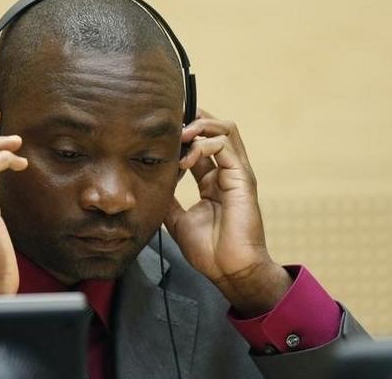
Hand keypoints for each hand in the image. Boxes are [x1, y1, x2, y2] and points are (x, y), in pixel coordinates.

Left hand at [163, 110, 291, 316]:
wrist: (230, 271)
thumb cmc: (210, 251)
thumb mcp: (177, 220)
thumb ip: (168, 200)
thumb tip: (148, 186)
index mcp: (213, 180)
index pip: (201, 143)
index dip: (183, 133)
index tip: (159, 133)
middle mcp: (227, 172)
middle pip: (215, 128)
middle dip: (192, 120)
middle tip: (169, 126)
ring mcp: (237, 173)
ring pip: (225, 129)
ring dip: (199, 126)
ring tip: (179, 136)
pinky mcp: (242, 178)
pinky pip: (225, 146)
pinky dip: (203, 145)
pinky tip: (185, 159)